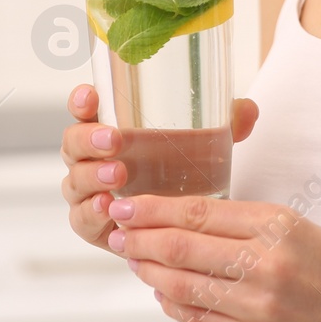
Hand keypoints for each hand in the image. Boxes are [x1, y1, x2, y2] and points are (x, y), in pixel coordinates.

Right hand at [60, 85, 258, 252]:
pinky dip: (93, 214)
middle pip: (73, 143)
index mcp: (109, 127)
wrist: (177, 223)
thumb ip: (225, 124)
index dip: (82, 100)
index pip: (85, 108)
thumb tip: (248, 111)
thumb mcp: (205, 143)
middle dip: (88, 139)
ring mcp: (88, 192)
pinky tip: (109, 209)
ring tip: (116, 175)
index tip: (92, 97)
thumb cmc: (181, 169)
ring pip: (74, 181)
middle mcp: (91, 158)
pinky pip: (82, 219)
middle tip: (114, 140)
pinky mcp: (94, 224)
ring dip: (92, 176)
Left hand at [107, 193, 320, 321]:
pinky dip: (175, 306)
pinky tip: (164, 295)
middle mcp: (265, 262)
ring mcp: (260, 305)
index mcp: (278, 224)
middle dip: (139, 237)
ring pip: (183, 286)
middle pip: (180, 246)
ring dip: (150, 273)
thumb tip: (196, 220)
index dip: (153, 208)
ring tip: (134, 261)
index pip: (197, 211)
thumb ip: (252, 224)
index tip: (128, 203)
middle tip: (117, 229)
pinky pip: (201, 320)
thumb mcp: (305, 229)